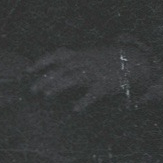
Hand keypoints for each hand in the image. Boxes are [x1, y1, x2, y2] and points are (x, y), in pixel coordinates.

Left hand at [28, 45, 162, 112]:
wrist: (135, 60)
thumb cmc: (107, 60)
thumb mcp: (88, 55)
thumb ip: (72, 61)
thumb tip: (50, 70)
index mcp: (80, 54)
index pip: (56, 55)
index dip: (40, 62)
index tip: (27, 70)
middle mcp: (85, 61)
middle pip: (60, 69)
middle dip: (45, 79)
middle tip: (32, 90)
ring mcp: (95, 72)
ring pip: (72, 79)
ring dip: (57, 87)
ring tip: (46, 96)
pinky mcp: (106, 84)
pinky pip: (93, 94)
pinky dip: (84, 101)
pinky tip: (75, 109)